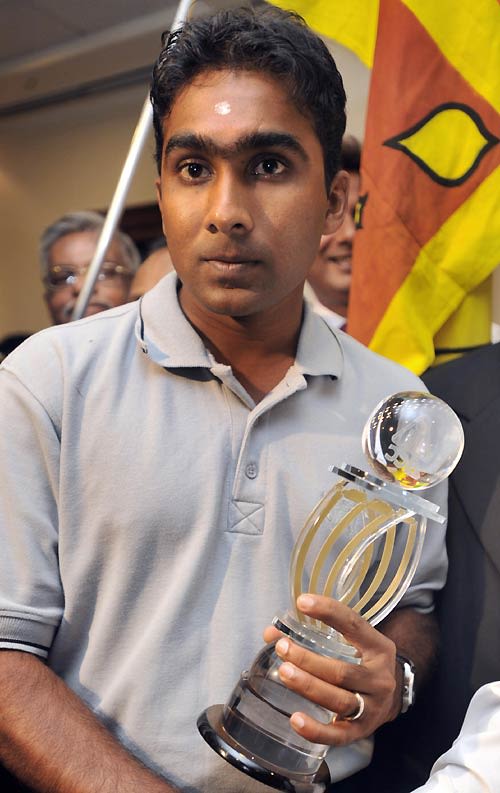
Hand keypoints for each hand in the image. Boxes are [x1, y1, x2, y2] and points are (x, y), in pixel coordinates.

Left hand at [262, 594, 399, 746]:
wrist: (391, 698)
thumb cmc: (363, 662)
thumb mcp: (351, 642)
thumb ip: (315, 634)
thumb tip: (270, 633)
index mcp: (378, 648)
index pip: (354, 625)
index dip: (329, 612)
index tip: (302, 603)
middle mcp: (379, 678)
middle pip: (342, 671)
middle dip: (309, 659)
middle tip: (282, 647)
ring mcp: (373, 707)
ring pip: (339, 700)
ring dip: (309, 686)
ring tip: (284, 672)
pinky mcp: (362, 731)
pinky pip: (339, 735)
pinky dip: (317, 730)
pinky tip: (295, 719)